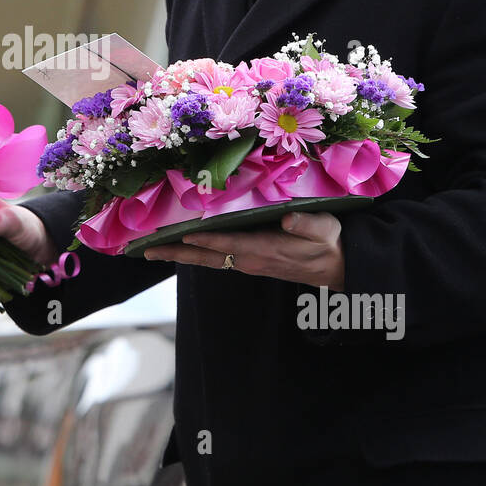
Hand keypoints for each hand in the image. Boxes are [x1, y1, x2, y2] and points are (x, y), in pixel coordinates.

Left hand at [142, 211, 345, 289]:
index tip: (180, 234)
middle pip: (206, 257)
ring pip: (208, 260)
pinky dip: (195, 254)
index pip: (227, 243)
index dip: (204, 239)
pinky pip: (216, 259)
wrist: (340, 268)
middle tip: (145, 252)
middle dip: (176, 253)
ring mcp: (249, 263)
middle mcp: (251, 260)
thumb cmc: (330, 243)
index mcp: (265, 250)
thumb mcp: (324, 230)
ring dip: (180, 255)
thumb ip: (304, 224)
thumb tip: (286, 218)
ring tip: (153, 251)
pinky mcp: (250, 262)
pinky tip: (183, 248)